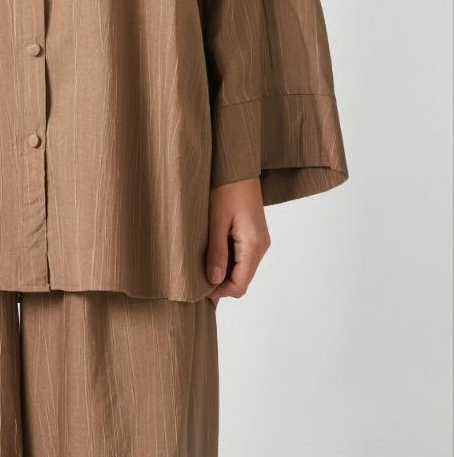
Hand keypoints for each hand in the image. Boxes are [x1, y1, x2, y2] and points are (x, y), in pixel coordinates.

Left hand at [205, 177, 270, 304]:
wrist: (238, 164)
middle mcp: (261, 245)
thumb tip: (213, 280)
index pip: (240, 285)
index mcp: (254, 244)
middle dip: (220, 283)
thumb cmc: (226, 187)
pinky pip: (243, 256)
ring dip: (224, 271)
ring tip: (201, 262)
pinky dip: (228, 259)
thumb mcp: (216, 220)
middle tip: (195, 276)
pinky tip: (212, 250)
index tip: (197, 286)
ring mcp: (260, 239)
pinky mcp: (255, 233)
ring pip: (243, 269)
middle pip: (242, 279)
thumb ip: (216, 252)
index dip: (219, 291)